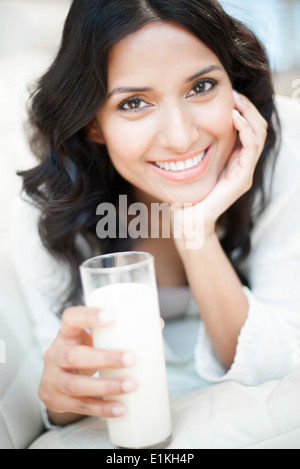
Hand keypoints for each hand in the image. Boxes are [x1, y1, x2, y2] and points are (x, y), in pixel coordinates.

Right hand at [38, 306, 137, 424]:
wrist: (57, 379)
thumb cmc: (84, 352)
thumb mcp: (93, 340)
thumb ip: (120, 332)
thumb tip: (158, 324)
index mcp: (66, 333)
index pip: (70, 318)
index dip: (89, 316)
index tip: (113, 317)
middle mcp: (54, 354)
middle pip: (74, 355)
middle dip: (104, 358)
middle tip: (132, 359)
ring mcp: (52, 379)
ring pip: (75, 384)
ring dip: (106, 386)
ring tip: (131, 385)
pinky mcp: (54, 399)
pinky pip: (79, 405)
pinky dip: (102, 408)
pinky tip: (120, 408)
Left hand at [171, 91, 267, 250]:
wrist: (188, 219)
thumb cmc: (187, 193)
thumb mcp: (193, 164)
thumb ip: (198, 148)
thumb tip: (187, 126)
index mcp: (234, 160)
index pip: (249, 129)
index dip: (242, 109)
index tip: (228, 94)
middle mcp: (243, 165)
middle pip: (258, 128)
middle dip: (248, 107)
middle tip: (233, 92)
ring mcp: (244, 171)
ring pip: (259, 134)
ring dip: (248, 114)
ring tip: (235, 100)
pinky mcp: (242, 178)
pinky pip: (251, 148)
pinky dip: (245, 129)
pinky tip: (234, 117)